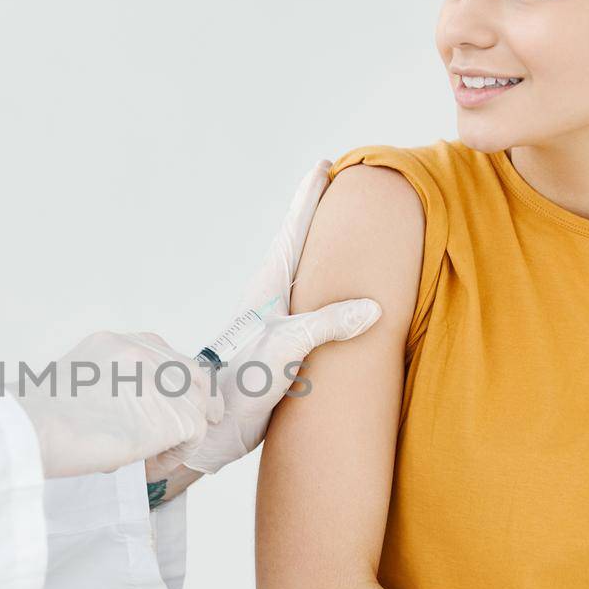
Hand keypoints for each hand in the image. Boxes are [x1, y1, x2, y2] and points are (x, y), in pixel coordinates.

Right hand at [12, 331, 223, 479]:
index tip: (174, 401)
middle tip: (194, 427)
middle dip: (197, 400)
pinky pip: (195, 434)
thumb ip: (109, 383)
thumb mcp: (77, 380)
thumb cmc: (41, 418)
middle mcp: (142, 353)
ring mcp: (160, 381)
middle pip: (192, 373)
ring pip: (197, 404)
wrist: (35, 430)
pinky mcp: (173, 413)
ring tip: (155, 456)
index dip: (174, 382)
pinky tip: (152, 464)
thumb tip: (127, 408)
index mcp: (116, 343)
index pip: (164, 353)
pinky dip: (178, 453)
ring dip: (183, 434)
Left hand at [152, 158, 380, 475]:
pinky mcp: (280, 340)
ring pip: (303, 269)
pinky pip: (309, 298)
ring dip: (320, 245)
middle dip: (318, 212)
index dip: (310, 198)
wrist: (217, 422)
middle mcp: (271, 295)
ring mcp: (275, 317)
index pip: (295, 230)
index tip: (324, 167)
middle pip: (299, 241)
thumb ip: (328, 323)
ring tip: (340, 226)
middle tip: (336, 182)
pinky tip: (332, 290)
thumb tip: (372, 307)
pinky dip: (324, 281)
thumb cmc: (243, 383)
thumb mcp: (288, 348)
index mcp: (270, 286)